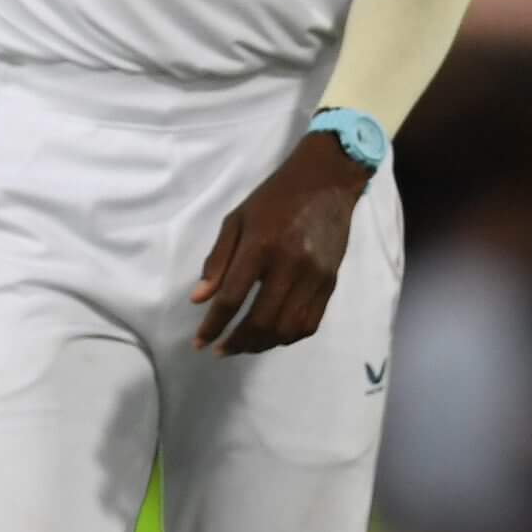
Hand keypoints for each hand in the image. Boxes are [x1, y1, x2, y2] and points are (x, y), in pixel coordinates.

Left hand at [191, 134, 368, 354]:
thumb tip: (199, 300)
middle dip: (238, 342)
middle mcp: (290, 265)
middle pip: (262, 320)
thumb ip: (217, 261)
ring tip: (243, 346)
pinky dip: (289, 337)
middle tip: (222, 349)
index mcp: (260, 247)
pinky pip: (310, 322)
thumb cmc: (273, 198)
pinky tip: (272, 337)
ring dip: (262, 345)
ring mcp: (315, 276)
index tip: (200, 343)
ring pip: (287, 328)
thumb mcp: (236, 220)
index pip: (232, 298)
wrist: (326, 182)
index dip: (214, 325)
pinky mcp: (331, 282)